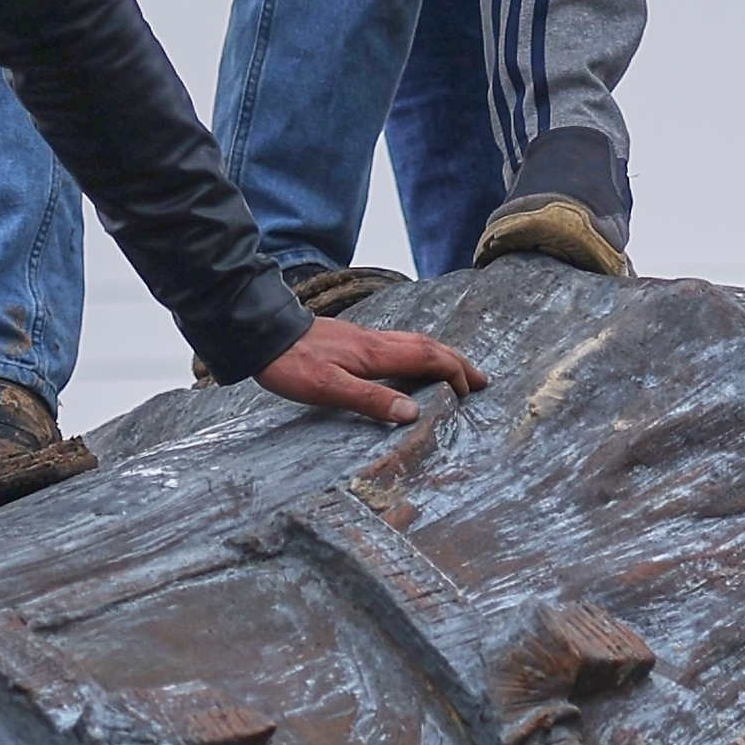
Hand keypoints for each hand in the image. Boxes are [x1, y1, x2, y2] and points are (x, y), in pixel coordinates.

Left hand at [253, 316, 483, 425]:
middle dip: (457, 361)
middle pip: (429, 346)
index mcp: (376, 354)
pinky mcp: (354, 340)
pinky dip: (420, 353)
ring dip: (441, 355)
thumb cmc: (292, 364)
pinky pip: (400, 344)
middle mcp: (377, 342)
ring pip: (415, 342)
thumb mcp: (328, 389)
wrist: (264, 332)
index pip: (428, 358)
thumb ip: (371, 400)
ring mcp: (366, 339)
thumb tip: (413, 412)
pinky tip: (412, 362)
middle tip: (480, 379)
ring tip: (456, 370)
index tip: (470, 390)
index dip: (453, 373)